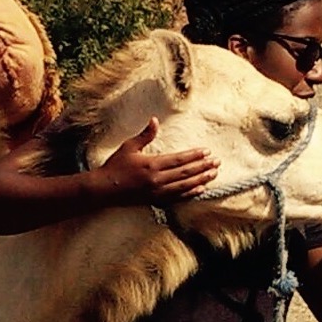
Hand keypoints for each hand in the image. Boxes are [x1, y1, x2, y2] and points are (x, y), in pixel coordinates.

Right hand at [97, 117, 218, 204]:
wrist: (104, 190)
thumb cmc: (115, 166)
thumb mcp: (128, 147)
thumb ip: (145, 135)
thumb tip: (155, 120)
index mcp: (151, 164)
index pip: (179, 159)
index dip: (194, 155)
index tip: (207, 151)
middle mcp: (156, 179)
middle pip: (185, 173)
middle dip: (203, 167)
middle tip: (217, 162)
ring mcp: (157, 192)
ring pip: (184, 186)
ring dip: (201, 180)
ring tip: (214, 174)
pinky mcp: (155, 200)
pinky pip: (177, 197)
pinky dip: (190, 193)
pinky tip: (201, 189)